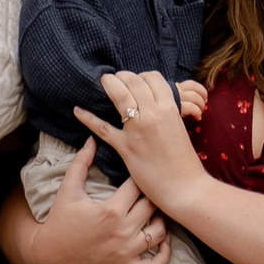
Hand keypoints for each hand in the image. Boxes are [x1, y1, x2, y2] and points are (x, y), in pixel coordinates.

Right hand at [4, 136, 172, 263]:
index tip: (140, 169)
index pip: (138, 185)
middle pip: (152, 206)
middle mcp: (123, 231)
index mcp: (111, 210)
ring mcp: (127, 252)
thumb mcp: (68, 189)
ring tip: (156, 209)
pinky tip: (163, 240)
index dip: (140, 174)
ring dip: (162, 219)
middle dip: (153, 193)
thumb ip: (81, 162)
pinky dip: (165, 254)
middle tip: (152, 185)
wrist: (50, 257)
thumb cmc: (59, 221)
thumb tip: (92, 139)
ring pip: (160, 233)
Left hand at [74, 67, 206, 218]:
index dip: (142, 76)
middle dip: (122, 76)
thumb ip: (167, 113)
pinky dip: (88, 118)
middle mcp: (153, 114)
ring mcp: (138, 129)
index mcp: (170, 108)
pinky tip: (77, 110)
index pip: (153, 78)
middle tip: (115, 79)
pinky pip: (102, 128)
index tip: (136, 80)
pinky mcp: (126, 147)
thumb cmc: (185, 161)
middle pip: (133, 81)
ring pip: (119, 95)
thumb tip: (154, 103)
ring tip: (103, 82)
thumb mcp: (180, 128)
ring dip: (109, 84)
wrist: (186, 187)